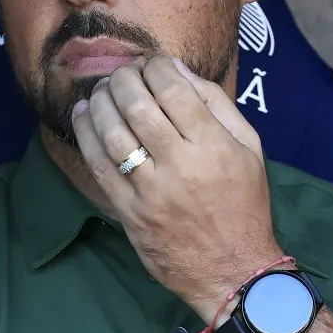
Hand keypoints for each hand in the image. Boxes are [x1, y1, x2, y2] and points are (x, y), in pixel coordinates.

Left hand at [70, 54, 286, 322]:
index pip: (173, 90)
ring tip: (101, 89)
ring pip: (113, 132)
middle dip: (123, 78)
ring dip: (101, 101)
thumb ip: (217, 104)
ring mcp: (151, 192)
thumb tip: (177, 70)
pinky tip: (83, 114)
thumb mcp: (249, 148)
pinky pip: (98, 166)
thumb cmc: (244, 203)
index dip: (155, 66)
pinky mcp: (129, 213)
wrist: (233, 270)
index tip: (151, 62)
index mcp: (213, 146)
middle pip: (137, 105)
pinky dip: (86, 134)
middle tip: (121, 72)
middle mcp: (181, 166)